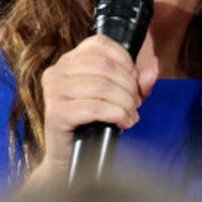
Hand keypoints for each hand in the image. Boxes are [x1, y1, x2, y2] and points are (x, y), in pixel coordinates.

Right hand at [25, 33, 158, 185]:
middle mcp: (57, 72)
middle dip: (128, 86)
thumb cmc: (93, 123)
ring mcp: (53, 91)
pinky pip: (94, 108)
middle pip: (104, 66)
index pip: (100, 44)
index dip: (125, 61)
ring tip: (130, 115)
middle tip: (135, 104)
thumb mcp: (118, 94)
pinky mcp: (56, 113)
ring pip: (101, 86)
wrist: (71, 158)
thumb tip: (147, 77)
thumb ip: (139, 75)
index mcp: (69, 61)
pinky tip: (123, 123)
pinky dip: (116, 115)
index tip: (134, 81)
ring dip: (124, 102)